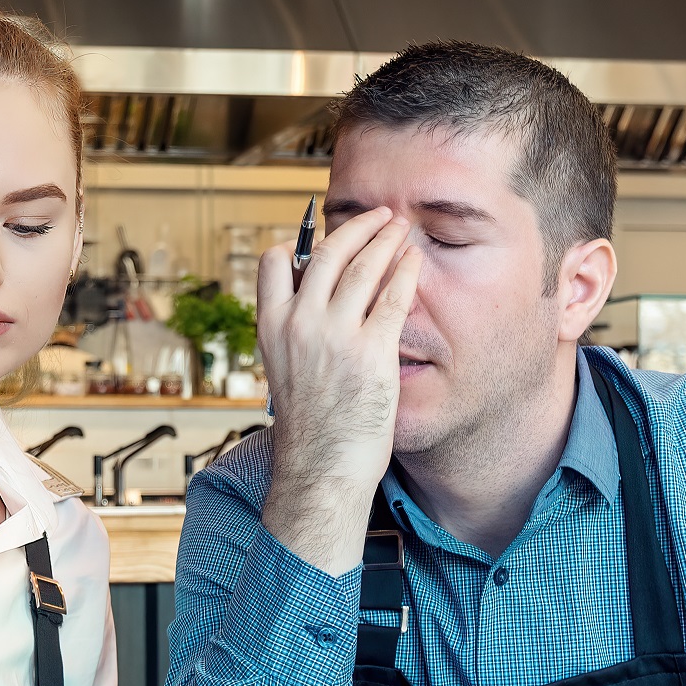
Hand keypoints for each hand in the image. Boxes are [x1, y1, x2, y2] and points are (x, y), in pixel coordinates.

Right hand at [255, 207, 420, 574]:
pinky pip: (392, 298)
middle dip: (357, 228)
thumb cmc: (309, 428)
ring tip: (401, 229)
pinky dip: (405, 272)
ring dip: (385, 241)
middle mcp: (299, 325)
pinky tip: (414, 261)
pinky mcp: (371, 352)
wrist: (322, 470)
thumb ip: (294, 332)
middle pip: (327, 254)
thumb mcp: (283, 371)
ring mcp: (335, 337)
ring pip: (362, 268)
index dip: (299, 245)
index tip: (321, 240)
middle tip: (379, 216)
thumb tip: (316, 301)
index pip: (274, 263)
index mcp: (271, 328)